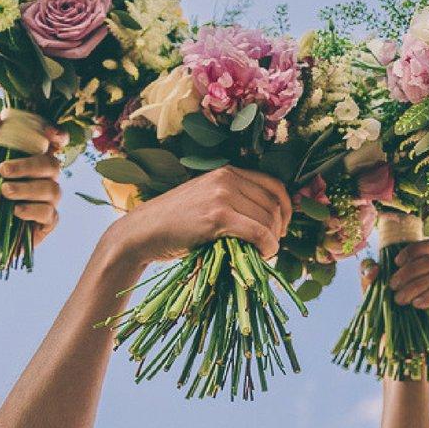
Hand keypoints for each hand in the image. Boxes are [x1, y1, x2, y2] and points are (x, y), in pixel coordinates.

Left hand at [0, 110, 66, 245]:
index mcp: (32, 160)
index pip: (55, 143)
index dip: (58, 136)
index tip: (48, 135)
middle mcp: (44, 179)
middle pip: (54, 165)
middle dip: (30, 166)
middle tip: (2, 170)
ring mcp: (47, 202)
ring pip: (53, 189)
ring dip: (28, 188)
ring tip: (3, 191)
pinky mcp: (46, 224)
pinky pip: (50, 214)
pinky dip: (33, 210)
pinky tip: (15, 211)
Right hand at [105, 166, 290, 265]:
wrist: (142, 232)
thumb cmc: (175, 223)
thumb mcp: (207, 200)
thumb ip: (234, 201)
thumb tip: (271, 221)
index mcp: (228, 171)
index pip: (274, 185)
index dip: (286, 208)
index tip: (283, 227)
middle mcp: (227, 178)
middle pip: (273, 204)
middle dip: (279, 228)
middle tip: (272, 246)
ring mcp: (222, 195)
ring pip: (267, 219)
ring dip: (273, 240)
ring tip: (264, 253)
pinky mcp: (217, 216)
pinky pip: (257, 232)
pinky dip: (267, 245)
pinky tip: (263, 255)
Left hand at [361, 240, 428, 317]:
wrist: (396, 335)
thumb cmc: (386, 306)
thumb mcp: (371, 288)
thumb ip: (366, 273)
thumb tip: (374, 268)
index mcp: (423, 263)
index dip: (414, 250)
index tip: (396, 262)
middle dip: (409, 272)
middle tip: (393, 287)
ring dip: (416, 287)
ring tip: (400, 300)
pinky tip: (417, 305)